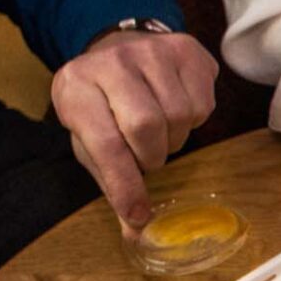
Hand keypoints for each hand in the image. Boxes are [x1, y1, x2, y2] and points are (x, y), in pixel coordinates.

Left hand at [50, 27, 218, 229]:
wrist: (118, 50)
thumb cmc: (102, 106)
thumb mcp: (90, 140)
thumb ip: (112, 182)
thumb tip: (136, 232)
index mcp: (76, 87)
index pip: (105, 142)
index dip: (125, 184)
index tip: (138, 215)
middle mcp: (112, 62)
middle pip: (147, 126)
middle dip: (152, 155)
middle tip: (147, 156)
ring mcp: (153, 50)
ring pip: (181, 115)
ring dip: (174, 138)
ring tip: (161, 131)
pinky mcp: (187, 48)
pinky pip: (204, 103)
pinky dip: (195, 119)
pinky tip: (177, 110)